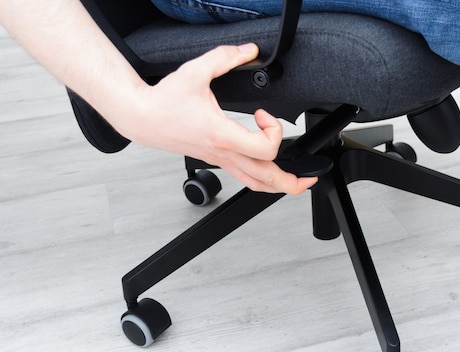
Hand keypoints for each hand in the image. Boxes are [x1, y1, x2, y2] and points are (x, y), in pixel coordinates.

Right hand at [118, 44, 316, 194]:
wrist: (143, 118)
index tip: (264, 114)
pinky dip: (262, 180)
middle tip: (309, 177)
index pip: (265, 149)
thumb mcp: (196, 71)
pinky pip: (244, 178)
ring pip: (255, 184)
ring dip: (279, 186)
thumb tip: (249, 51)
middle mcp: (224, 153)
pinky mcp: (216, 161)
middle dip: (292, 182)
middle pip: (266, 179)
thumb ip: (225, 57)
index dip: (275, 130)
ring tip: (296, 182)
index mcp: (222, 134)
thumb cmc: (165, 101)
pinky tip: (269, 173)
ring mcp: (221, 160)